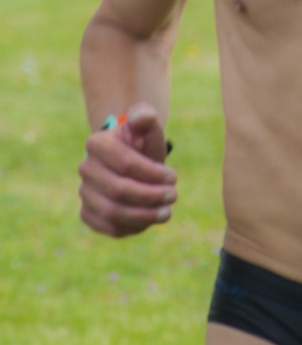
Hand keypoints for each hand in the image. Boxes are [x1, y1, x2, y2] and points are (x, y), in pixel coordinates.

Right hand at [78, 103, 176, 237]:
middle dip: (150, 196)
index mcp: (97, 143)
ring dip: (144, 216)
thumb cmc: (142, 142)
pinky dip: (133, 227)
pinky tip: (151, 220)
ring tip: (166, 212)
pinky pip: (109, 228)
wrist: (133, 160)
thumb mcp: (146, 126)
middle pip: (118, 190)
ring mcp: (84, 193)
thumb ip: (144, 117)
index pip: (125, 163)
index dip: (152, 173)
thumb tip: (144, 116)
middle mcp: (86, 169)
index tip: (173, 177)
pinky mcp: (88, 214)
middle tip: (173, 196)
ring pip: (113, 213)